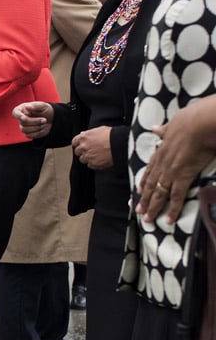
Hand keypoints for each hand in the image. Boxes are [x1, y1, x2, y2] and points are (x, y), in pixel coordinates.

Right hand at [13, 102, 53, 139]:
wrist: (53, 119)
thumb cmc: (46, 110)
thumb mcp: (43, 106)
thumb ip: (35, 106)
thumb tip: (27, 107)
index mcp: (22, 109)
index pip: (15, 112)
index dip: (19, 116)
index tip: (24, 118)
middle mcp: (21, 118)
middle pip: (22, 122)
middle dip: (35, 122)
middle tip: (45, 120)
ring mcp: (24, 126)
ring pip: (25, 130)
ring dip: (37, 127)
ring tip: (44, 123)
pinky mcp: (28, 133)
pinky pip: (29, 135)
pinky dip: (37, 132)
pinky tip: (42, 128)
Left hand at [72, 126, 112, 169]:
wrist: (120, 145)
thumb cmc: (113, 136)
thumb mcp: (100, 129)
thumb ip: (90, 133)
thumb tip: (83, 134)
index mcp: (84, 137)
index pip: (74, 142)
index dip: (78, 144)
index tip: (80, 145)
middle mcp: (84, 147)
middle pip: (77, 151)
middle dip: (82, 151)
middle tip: (89, 151)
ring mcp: (88, 156)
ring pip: (82, 159)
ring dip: (87, 158)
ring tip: (95, 156)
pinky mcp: (94, 164)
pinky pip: (90, 165)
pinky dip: (93, 164)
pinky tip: (99, 160)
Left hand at [137, 107, 215, 223]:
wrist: (200, 123)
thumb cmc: (191, 120)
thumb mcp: (173, 123)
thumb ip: (164, 130)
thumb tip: (156, 128)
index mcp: (161, 150)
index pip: (150, 169)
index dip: (144, 181)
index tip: (140, 190)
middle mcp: (163, 163)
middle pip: (151, 184)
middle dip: (145, 199)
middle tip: (139, 211)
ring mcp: (171, 171)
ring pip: (159, 194)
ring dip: (153, 208)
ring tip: (148, 219)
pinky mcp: (183, 176)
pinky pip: (176, 197)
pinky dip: (172, 210)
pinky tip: (169, 219)